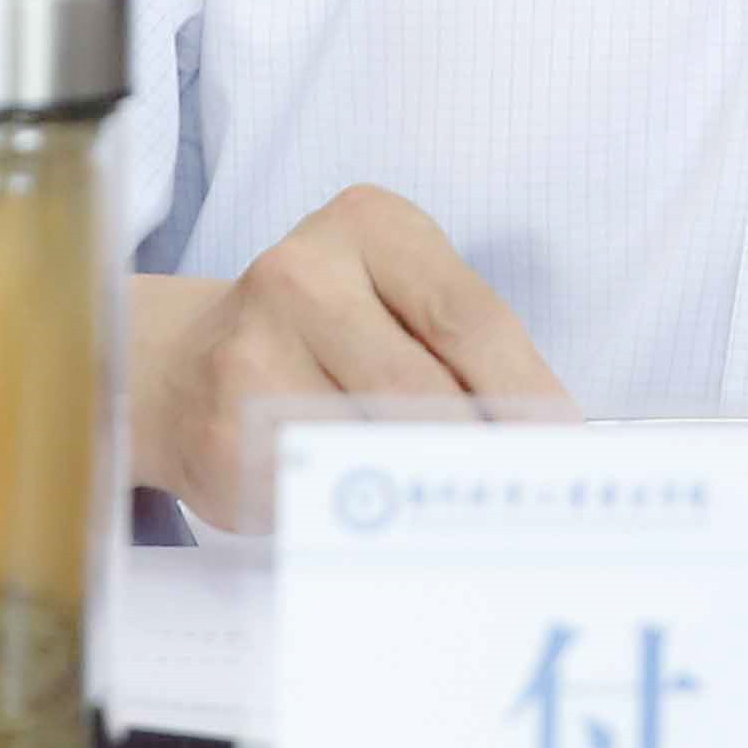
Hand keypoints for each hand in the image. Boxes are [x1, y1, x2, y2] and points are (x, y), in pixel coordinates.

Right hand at [133, 184, 572, 530]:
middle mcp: (303, 273)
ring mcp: (255, 350)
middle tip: (526, 498)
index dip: (530, 393)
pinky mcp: (228, 431)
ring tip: (467, 515)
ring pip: (376, 445)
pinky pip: (325, 488)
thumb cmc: (321, 337)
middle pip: (427, 390)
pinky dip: (371, 515)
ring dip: (431, 490)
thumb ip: (458, 351)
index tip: (566, 447)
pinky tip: (393, 523)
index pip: (473, 318)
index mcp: (369, 224)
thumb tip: (542, 440)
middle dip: (485, 454)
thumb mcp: (392, 299)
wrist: (181, 369)